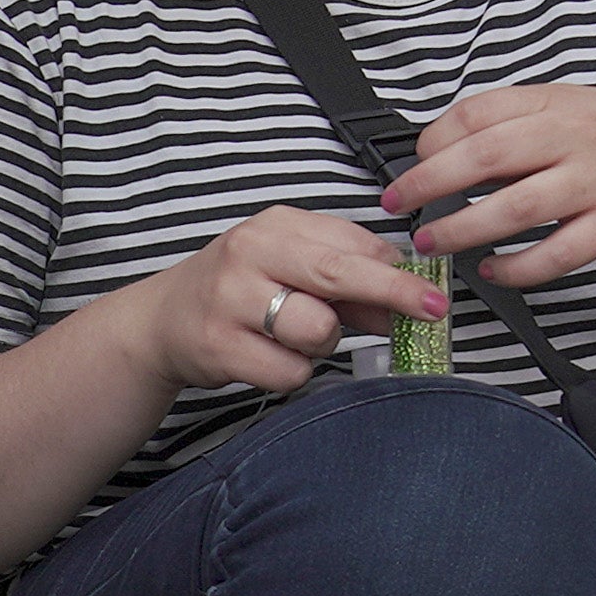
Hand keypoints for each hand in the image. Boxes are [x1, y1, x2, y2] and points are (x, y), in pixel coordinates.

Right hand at [115, 206, 450, 397]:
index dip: (398, 272)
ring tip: (294, 335)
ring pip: (317, 329)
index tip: (433, 292)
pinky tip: (269, 356)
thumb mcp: (290, 267)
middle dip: (393, 295)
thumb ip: (348, 282)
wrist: (163, 321)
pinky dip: (292, 370)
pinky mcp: (220, 346)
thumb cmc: (238, 289)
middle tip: (432, 312)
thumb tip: (408, 303)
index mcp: (275, 226)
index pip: (352, 244)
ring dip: (321, 342)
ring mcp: (231, 299)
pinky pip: (290, 370)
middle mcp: (250, 253)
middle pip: (339, 275)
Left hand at [385, 80, 595, 290]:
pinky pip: (555, 255)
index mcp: (557, 103)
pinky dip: (516, 268)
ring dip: (463, 229)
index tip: (416, 160)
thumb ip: (518, 129)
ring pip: (516, 208)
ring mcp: (595, 184)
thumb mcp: (573, 110)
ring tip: (432, 241)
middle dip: (431, 182)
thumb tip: (451, 157)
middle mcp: (574, 139)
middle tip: (400, 203)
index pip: (480, 112)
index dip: (436, 138)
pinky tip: (492, 271)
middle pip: (487, 156)